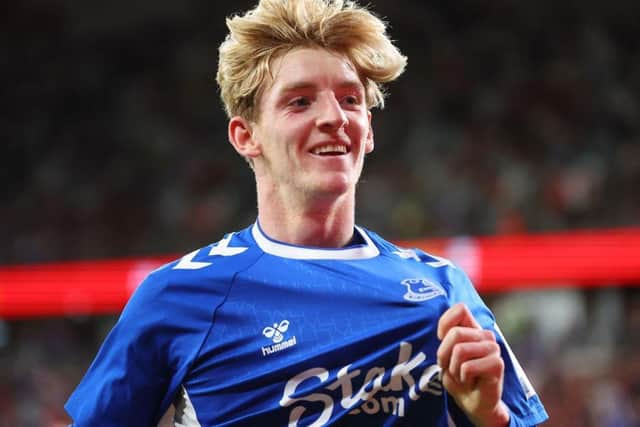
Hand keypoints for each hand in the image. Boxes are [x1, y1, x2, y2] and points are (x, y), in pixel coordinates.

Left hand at [437, 303, 509, 426]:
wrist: (473, 403)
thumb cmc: (459, 377)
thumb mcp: (446, 355)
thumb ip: (446, 339)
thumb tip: (445, 332)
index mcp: (473, 328)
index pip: (460, 309)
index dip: (445, 324)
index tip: (442, 339)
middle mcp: (485, 335)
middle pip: (455, 333)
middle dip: (444, 354)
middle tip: (450, 367)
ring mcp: (493, 349)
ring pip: (460, 350)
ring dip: (454, 368)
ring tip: (461, 375)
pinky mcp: (497, 364)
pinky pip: (468, 366)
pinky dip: (463, 377)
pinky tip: (470, 381)